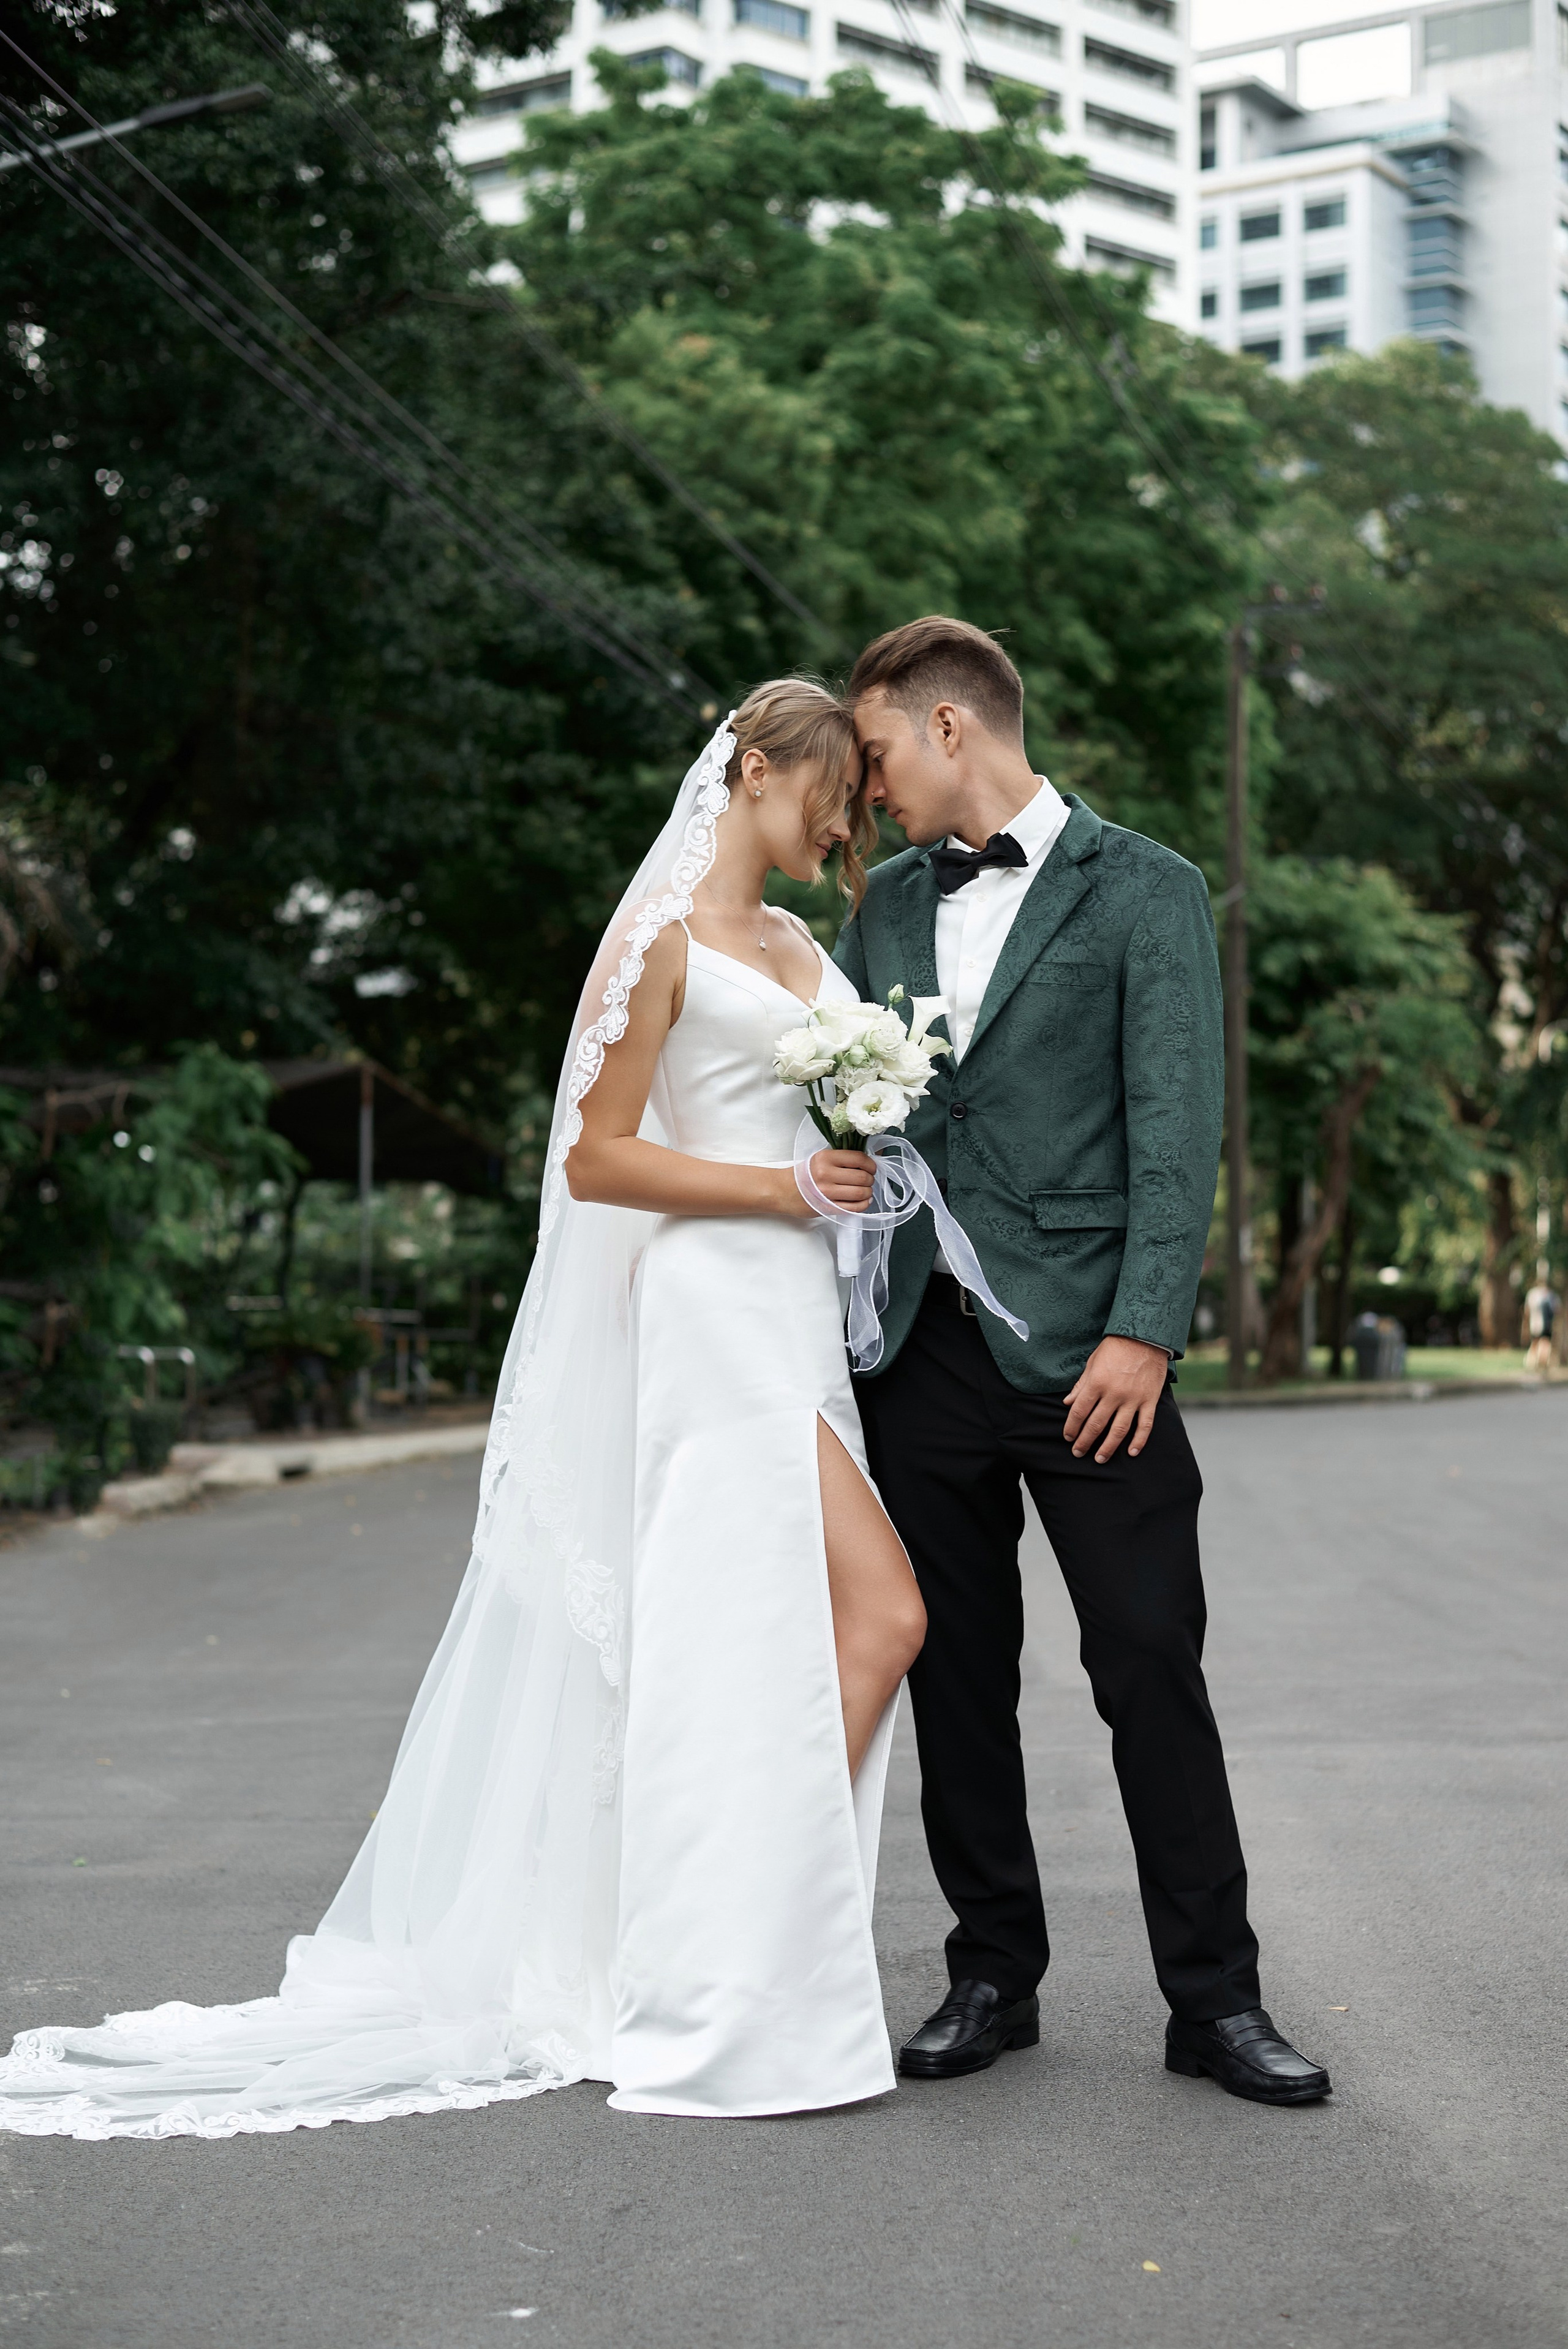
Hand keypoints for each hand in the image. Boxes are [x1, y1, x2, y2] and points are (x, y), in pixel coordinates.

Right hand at [808, 1148, 875, 1212]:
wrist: (786, 1191)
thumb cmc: (805, 1175)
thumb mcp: (821, 1159)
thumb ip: (843, 1159)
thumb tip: (868, 1162)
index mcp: (826, 1158)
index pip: (858, 1158)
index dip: (870, 1164)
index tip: (871, 1168)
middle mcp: (826, 1174)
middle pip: (862, 1177)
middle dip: (870, 1179)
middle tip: (868, 1180)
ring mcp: (827, 1192)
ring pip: (860, 1193)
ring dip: (868, 1192)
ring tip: (865, 1190)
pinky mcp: (828, 1207)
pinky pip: (854, 1208)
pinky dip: (864, 1204)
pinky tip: (863, 1200)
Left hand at [1061, 1336, 1168, 1462]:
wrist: (1145, 1336)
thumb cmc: (1115, 1348)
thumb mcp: (1092, 1363)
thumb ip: (1080, 1385)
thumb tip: (1067, 1403)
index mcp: (1096, 1383)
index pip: (1079, 1412)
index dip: (1071, 1427)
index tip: (1068, 1437)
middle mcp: (1113, 1393)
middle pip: (1096, 1424)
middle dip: (1085, 1441)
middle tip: (1078, 1453)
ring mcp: (1133, 1398)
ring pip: (1119, 1430)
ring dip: (1108, 1447)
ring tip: (1099, 1458)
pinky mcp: (1149, 1400)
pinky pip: (1145, 1425)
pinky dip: (1139, 1440)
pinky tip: (1132, 1452)